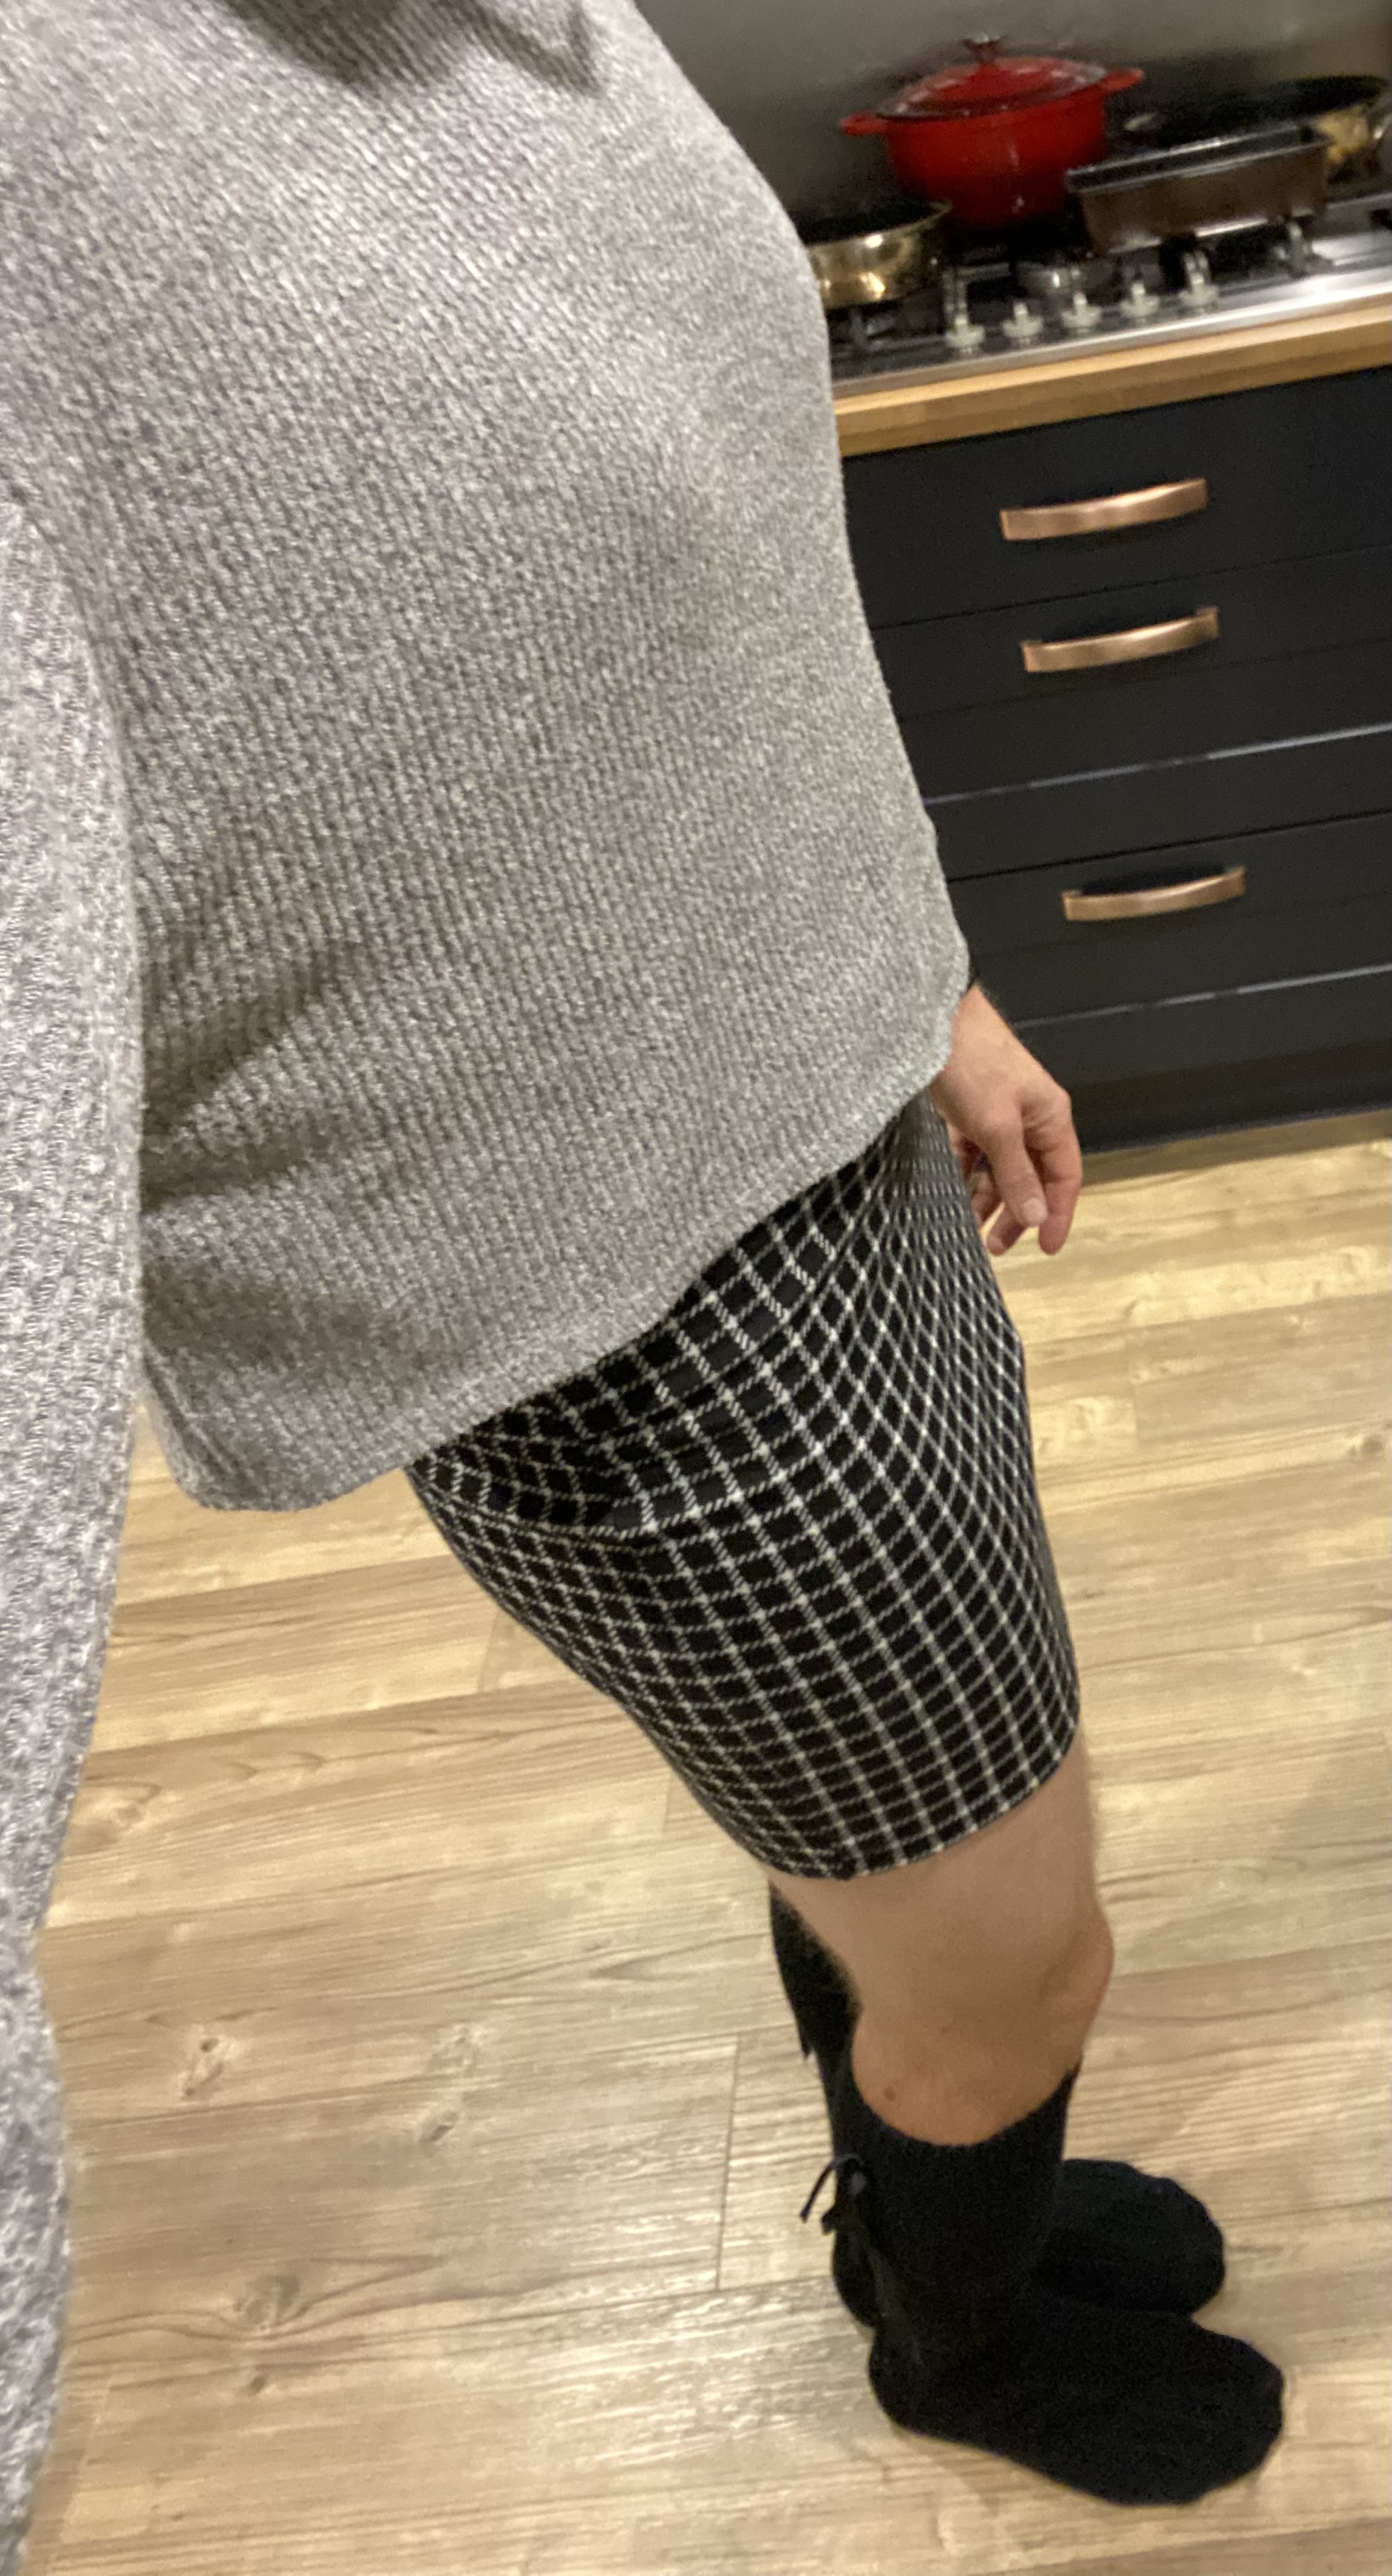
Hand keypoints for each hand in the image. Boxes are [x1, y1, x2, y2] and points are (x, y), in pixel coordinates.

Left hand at [928, 983, 1080, 1256]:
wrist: (931, 1019)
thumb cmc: (972, 1063)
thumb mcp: (997, 1128)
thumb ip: (1016, 1175)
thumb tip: (1037, 1216)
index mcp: (1050, 1118)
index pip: (1065, 1178)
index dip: (1058, 1214)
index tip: (1047, 1249)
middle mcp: (1031, 1118)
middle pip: (1032, 1177)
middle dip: (1017, 1213)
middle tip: (996, 1246)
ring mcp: (1000, 1113)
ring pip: (1001, 1167)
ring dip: (988, 1197)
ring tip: (971, 1227)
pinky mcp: (971, 1110)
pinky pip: (975, 1152)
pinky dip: (967, 1173)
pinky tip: (955, 1193)